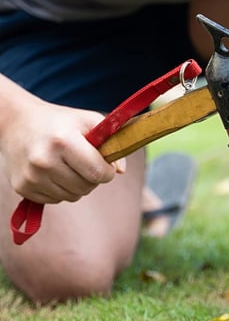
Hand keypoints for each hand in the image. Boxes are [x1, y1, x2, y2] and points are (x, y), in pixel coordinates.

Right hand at [0, 97, 119, 203]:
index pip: (97, 172)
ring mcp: (31, 176)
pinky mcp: (22, 187)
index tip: (106, 166)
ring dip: (77, 185)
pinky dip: (60, 189)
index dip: (108, 172)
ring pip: (72, 196)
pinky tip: (54, 172)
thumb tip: (120, 170)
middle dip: (93, 178)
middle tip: (86, 163)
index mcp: (63, 141)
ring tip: (69, 165)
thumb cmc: (61, 122)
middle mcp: (44, 160)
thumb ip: (111, 141)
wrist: (17, 123)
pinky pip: (55, 200)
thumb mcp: (88, 120)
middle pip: (86, 187)